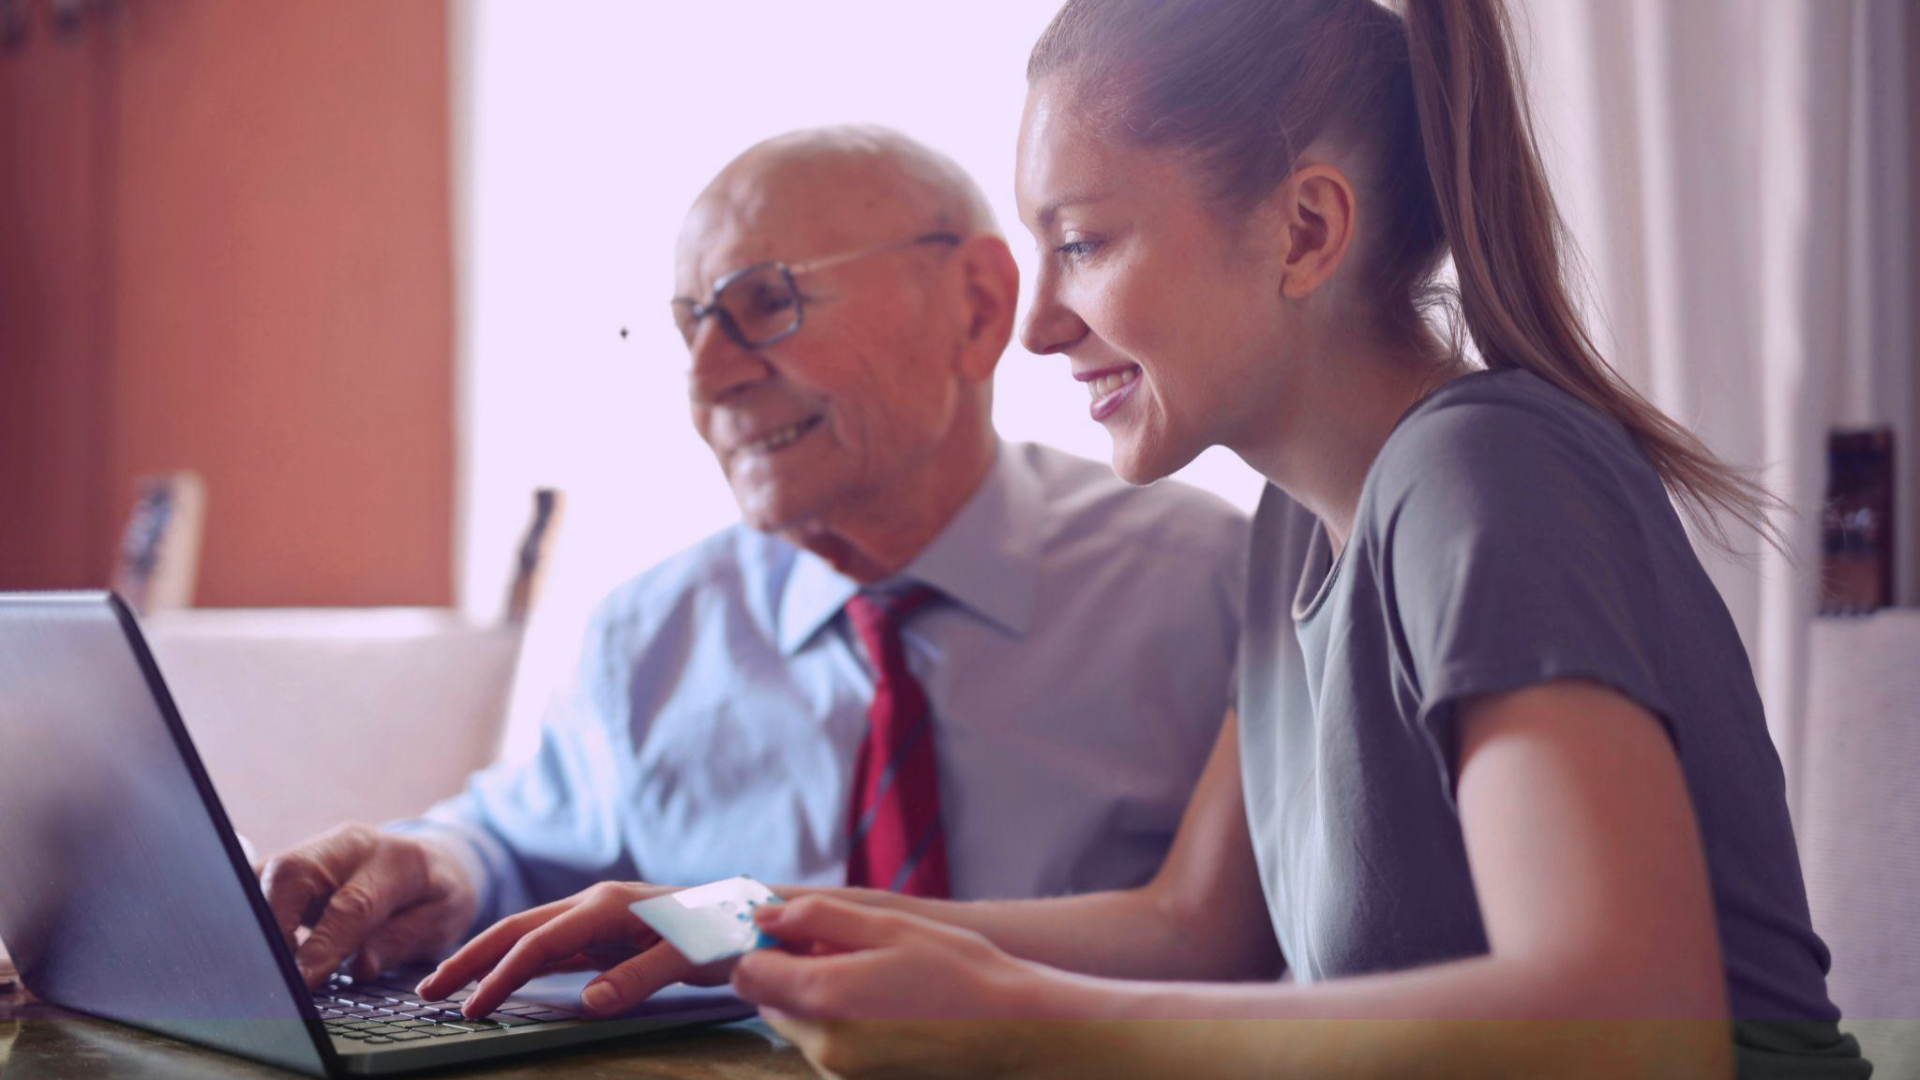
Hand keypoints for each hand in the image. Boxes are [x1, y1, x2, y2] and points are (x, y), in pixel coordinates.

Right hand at [258, 823, 477, 988]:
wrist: (432, 862)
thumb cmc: (436, 894)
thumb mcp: (441, 920)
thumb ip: (401, 940)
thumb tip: (360, 966)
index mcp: (396, 859)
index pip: (352, 904)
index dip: (323, 945)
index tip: (303, 980)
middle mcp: (350, 845)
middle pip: (294, 873)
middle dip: (275, 924)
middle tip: (274, 971)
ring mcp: (318, 849)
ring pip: (269, 874)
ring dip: (258, 919)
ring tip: (263, 962)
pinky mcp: (295, 862)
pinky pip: (261, 880)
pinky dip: (253, 911)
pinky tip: (255, 942)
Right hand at [416, 881, 731, 1017]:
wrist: (752, 914)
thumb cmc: (724, 931)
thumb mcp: (689, 957)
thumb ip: (639, 977)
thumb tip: (588, 1002)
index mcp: (607, 905)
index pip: (539, 942)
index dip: (501, 975)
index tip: (471, 1008)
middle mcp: (594, 905)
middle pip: (517, 929)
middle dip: (470, 958)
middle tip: (426, 991)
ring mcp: (596, 918)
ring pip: (528, 937)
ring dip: (487, 960)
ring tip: (448, 988)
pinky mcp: (604, 934)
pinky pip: (551, 950)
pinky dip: (518, 964)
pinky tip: (499, 982)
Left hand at [731, 896, 1051, 1077]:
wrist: (1018, 1032)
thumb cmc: (961, 973)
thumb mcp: (890, 926)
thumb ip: (818, 918)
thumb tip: (765, 915)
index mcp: (825, 1000)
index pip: (748, 973)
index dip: (763, 945)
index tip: (794, 929)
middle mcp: (824, 1048)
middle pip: (771, 1000)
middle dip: (795, 971)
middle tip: (847, 949)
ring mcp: (842, 1075)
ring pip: (801, 1024)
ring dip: (821, 997)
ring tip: (880, 978)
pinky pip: (830, 1047)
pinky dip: (844, 1023)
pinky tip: (889, 1007)